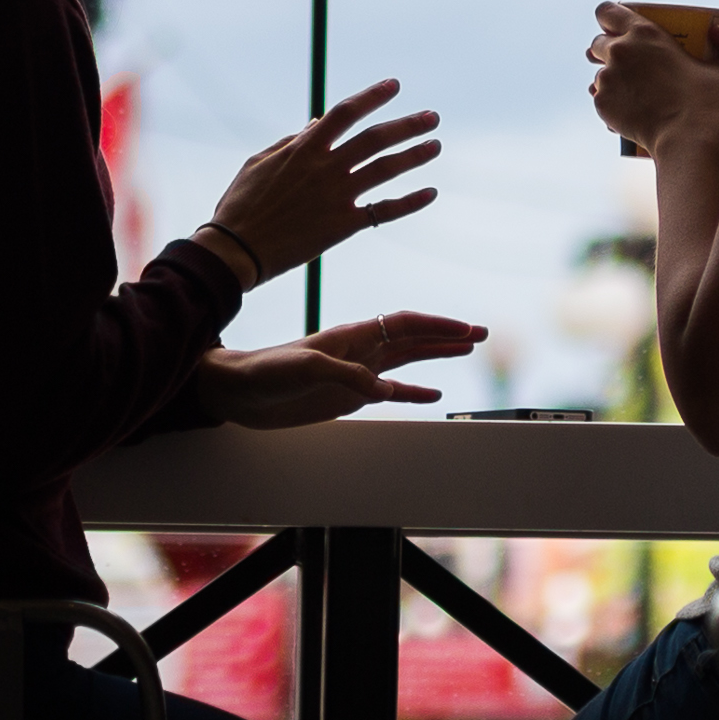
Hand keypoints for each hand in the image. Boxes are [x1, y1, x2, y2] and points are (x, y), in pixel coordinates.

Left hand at [198, 314, 487, 426]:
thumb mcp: (305, 369)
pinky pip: (391, 390)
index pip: (405, 325)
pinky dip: (414, 392)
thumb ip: (346, 375)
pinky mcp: (348, 394)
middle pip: (414, 337)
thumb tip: (384, 389)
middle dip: (448, 335)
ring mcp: (357, 371)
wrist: (238, 390)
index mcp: (353, 335)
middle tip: (480, 334)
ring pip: (408, 359)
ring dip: (438, 354)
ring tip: (467, 350)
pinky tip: (433, 394)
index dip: (437, 327)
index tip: (465, 330)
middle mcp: (360, 349)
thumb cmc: (264, 372)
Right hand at [206, 78, 445, 279]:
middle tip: (432, 118)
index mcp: (304, 148)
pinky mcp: (342, 225)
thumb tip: (315, 122)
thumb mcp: (259, 162)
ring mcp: (336, 196)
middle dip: (407, 125)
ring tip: (435, 146)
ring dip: (414, 156)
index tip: (394, 85)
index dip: (372, 96)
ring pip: (386, 169)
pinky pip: (384, 210)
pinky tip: (430, 193)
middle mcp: (325, 168)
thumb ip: (291, 141)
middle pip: (376, 138)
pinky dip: (410, 202)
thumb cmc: (241, 205)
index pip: (345, 112)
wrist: (236, 251)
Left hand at [587, 3, 718, 157]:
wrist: (687, 137)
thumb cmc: (706, 100)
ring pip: (599, 74)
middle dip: (606, 52)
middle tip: (626, 65)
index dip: (609, 18)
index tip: (616, 28)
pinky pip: (600, 99)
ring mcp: (607, 78)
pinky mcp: (602, 103)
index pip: (607, 11)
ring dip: (611, 80)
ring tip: (631, 94)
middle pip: (597, 44)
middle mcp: (619, 51)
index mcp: (643, 33)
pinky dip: (611, 104)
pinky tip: (627, 111)